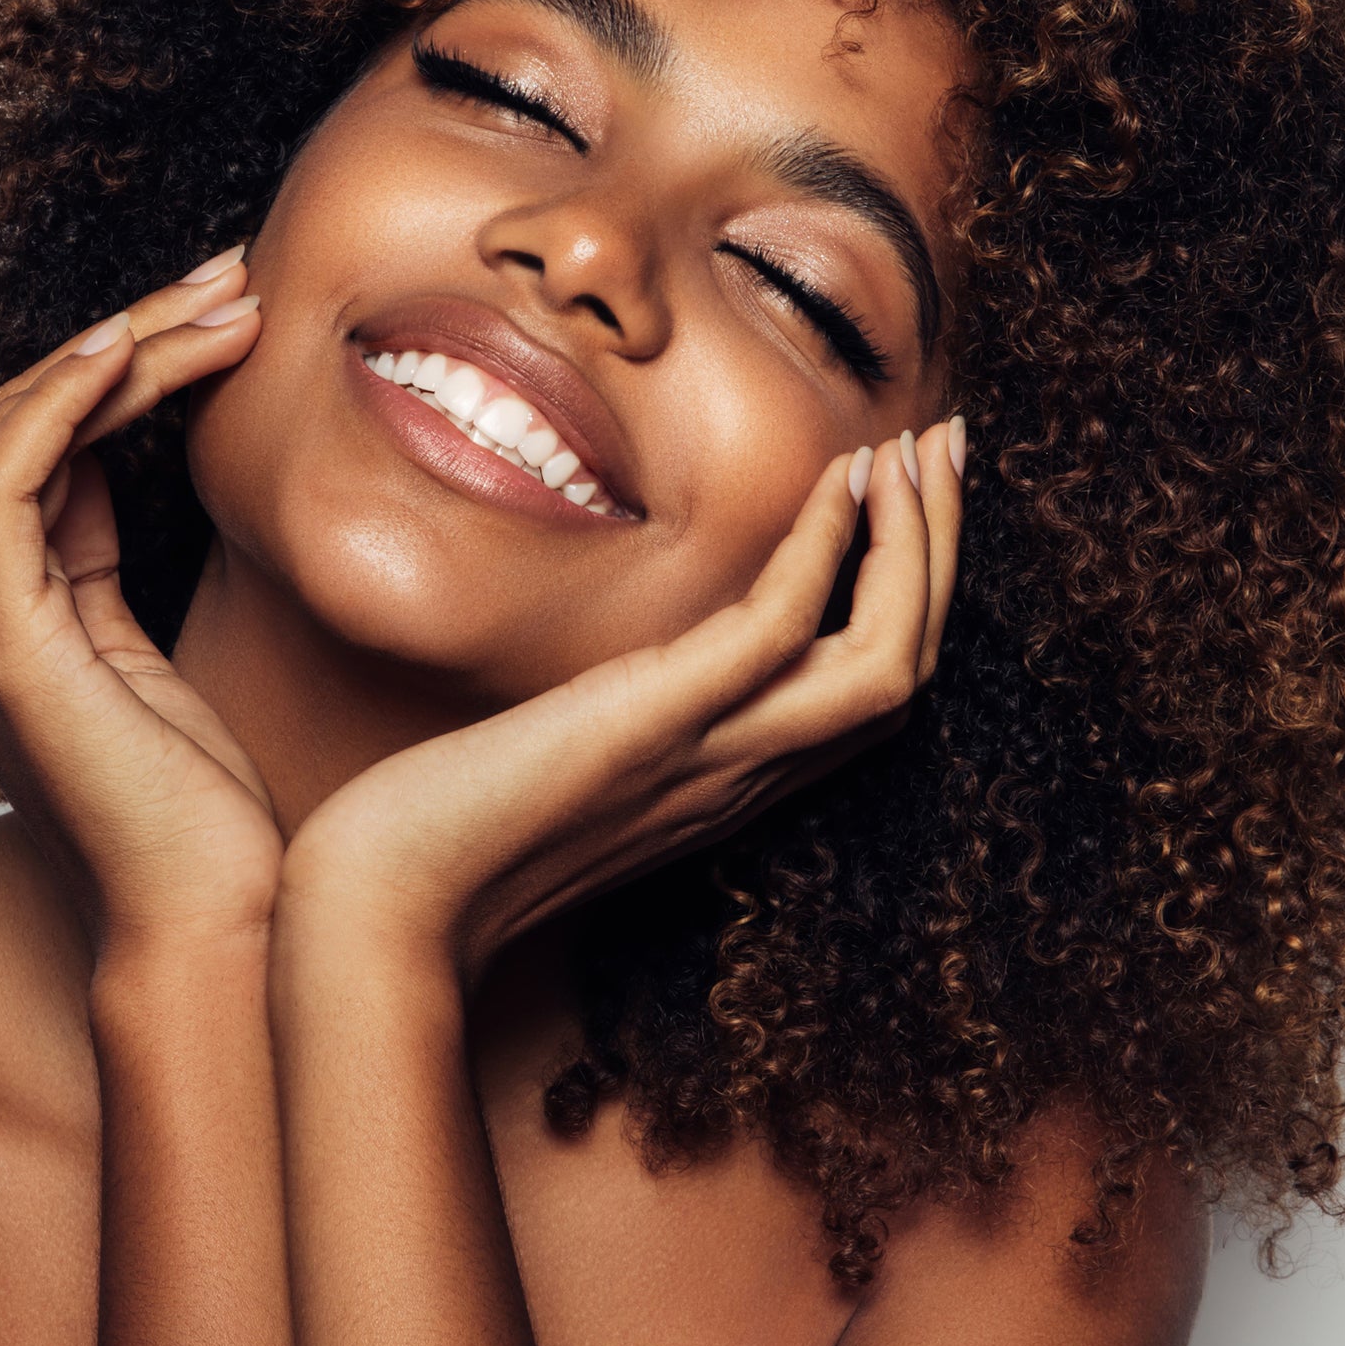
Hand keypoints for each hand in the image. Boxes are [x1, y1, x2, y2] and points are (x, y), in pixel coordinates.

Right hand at [0, 248, 281, 950]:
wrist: (212, 923)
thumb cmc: (202, 812)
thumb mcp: (154, 652)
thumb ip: (107, 561)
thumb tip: (120, 460)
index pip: (41, 444)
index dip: (128, 362)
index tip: (230, 308)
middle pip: (26, 420)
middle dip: (136, 333)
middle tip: (237, 275)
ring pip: (21, 428)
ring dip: (128, 346)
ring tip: (230, 299)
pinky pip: (11, 476)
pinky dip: (69, 396)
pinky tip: (143, 348)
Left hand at [279, 419, 966, 981]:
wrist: (392, 900)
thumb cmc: (457, 825)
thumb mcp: (580, 758)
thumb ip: (636, 716)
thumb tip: (639, 661)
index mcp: (736, 781)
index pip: (874, 689)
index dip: (917, 589)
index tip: (916, 489)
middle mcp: (747, 776)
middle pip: (907, 671)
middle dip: (943, 550)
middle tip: (952, 445)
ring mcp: (709, 755)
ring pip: (884, 666)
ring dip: (918, 549)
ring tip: (918, 452)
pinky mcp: (656, 724)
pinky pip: (777, 636)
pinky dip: (825, 554)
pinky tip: (837, 480)